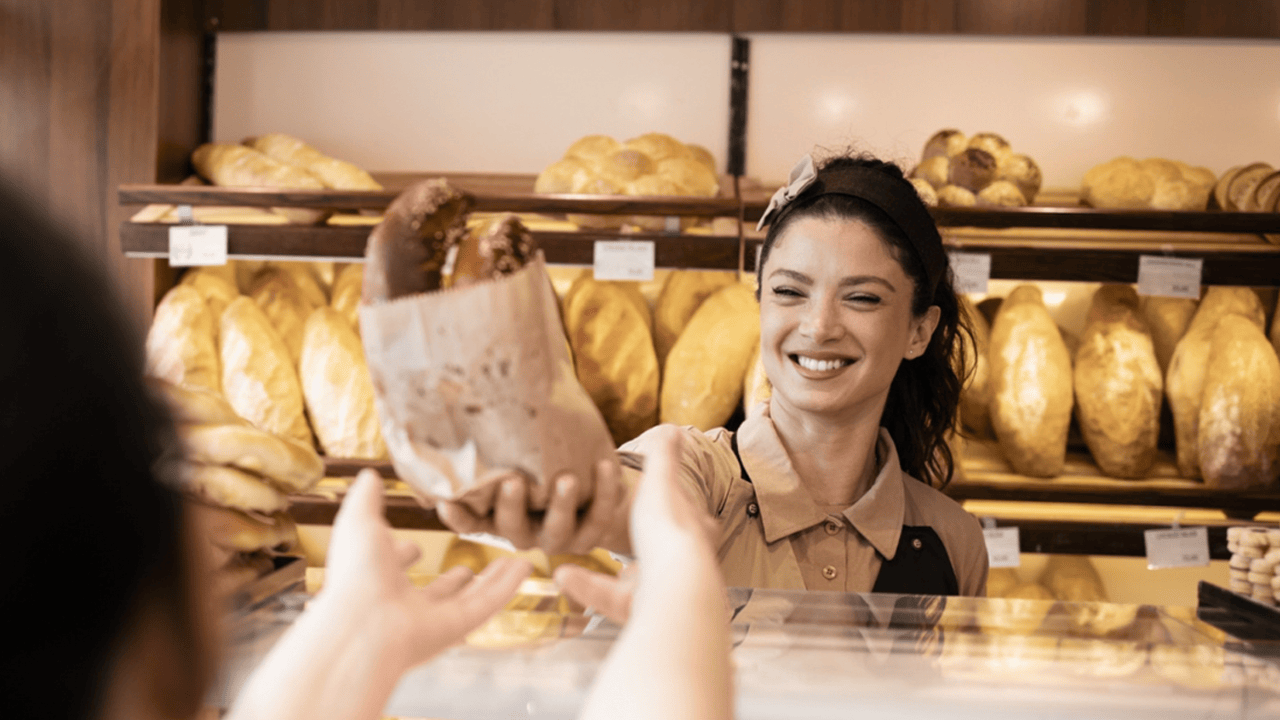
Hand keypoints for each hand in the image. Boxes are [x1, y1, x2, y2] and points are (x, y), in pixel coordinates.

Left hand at [322, 469, 531, 668]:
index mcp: (376, 579)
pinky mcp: (457, 627)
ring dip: (490, 580)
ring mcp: (433, 618)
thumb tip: (368, 475)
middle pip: (435, 592)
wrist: (363, 623)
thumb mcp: (359, 522)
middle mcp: (404, 603)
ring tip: (510, 561)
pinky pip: (487, 604)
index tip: (415, 547)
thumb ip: (366, 499)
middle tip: (468, 564)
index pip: (392, 567)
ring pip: (468, 598)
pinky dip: (508, 586)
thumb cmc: (357, 573)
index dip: (403, 555)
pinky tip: (525, 567)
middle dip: (452, 579)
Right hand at [435, 458, 627, 555]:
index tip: (446, 502)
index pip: (472, 523)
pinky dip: (606, 491)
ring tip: (567, 479)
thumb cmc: (537, 470)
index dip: (459, 518)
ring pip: (559, 529)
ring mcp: (558, 538)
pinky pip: (600, 515)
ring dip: (562, 505)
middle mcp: (526, 534)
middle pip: (514, 529)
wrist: (587, 496)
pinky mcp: (591, 535)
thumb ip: (491, 450)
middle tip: (512, 481)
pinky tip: (606, 464)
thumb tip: (456, 405)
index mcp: (499, 520)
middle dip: (512, 506)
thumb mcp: (513, 464)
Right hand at [554, 426, 718, 623]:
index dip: (672, 512)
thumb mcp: (662, 482)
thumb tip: (672, 427)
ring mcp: (664, 593)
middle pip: (664, 557)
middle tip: (620, 545)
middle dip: (641, 553)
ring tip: (572, 565)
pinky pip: (612, 600)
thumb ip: (663, 458)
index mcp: (693, 533)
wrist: (675, 586)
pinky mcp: (641, 612)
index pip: (688, 519)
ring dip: (604, 576)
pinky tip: (563, 577)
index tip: (653, 508)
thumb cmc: (669, 529)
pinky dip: (588, 588)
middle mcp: (685, 566)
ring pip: (636, 585)